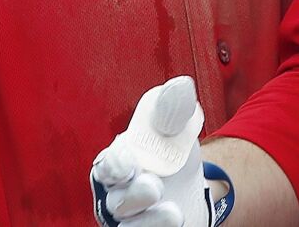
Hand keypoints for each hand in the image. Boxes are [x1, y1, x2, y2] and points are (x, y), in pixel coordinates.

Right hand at [93, 77, 211, 226]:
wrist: (192, 182)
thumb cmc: (170, 150)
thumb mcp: (175, 126)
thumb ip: (173, 108)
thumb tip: (180, 85)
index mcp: (116, 163)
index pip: (105, 166)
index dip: (113, 165)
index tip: (127, 163)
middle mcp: (118, 196)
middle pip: (116, 201)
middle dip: (133, 196)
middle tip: (153, 186)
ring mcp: (133, 220)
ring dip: (148, 222)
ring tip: (172, 212)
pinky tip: (176, 222)